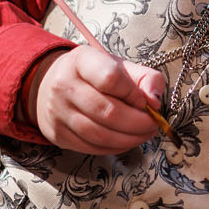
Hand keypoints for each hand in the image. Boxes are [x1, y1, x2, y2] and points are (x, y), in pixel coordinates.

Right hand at [25, 46, 167, 153]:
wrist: (54, 83)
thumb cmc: (94, 75)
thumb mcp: (120, 65)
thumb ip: (145, 77)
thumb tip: (154, 101)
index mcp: (82, 61)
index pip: (110, 78)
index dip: (133, 94)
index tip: (145, 101)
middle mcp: (64, 85)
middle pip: (107, 111)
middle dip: (137, 123)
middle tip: (152, 124)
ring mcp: (57, 111)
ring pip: (99, 134)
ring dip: (129, 139)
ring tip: (144, 134)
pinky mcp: (57, 133)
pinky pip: (91, 147)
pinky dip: (114, 148)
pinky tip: (126, 141)